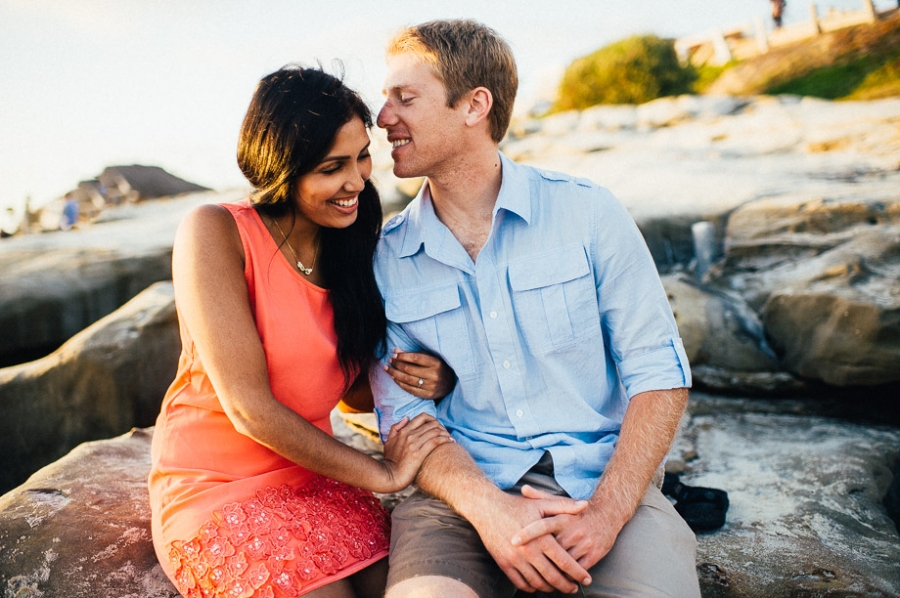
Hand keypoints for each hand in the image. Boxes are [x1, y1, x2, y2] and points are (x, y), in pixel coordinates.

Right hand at [380, 414, 452, 492]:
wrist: (390, 476)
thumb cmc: (390, 461)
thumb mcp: (389, 441)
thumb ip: (396, 428)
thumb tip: (406, 418)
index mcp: (404, 431)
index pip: (422, 417)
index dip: (433, 419)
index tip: (437, 426)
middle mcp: (410, 435)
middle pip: (432, 423)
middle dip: (441, 426)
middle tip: (446, 433)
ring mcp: (414, 444)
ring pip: (435, 431)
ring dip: (445, 433)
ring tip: (450, 438)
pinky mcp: (419, 453)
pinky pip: (435, 441)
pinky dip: (445, 439)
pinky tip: (450, 441)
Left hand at [385, 348, 455, 400]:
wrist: (451, 384)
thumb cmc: (438, 367)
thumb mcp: (430, 358)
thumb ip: (413, 354)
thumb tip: (396, 351)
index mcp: (436, 363)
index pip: (416, 358)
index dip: (403, 356)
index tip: (394, 355)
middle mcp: (433, 375)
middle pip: (409, 369)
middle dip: (396, 364)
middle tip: (389, 361)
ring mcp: (430, 386)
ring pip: (407, 380)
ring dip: (395, 374)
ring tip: (388, 369)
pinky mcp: (427, 395)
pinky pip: (410, 389)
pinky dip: (400, 383)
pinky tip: (394, 378)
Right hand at [472, 492, 591, 593]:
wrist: (486, 508)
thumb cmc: (516, 505)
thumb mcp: (541, 503)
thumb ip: (564, 506)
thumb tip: (586, 505)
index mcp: (541, 538)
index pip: (565, 562)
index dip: (578, 573)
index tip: (587, 579)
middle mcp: (529, 551)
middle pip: (552, 577)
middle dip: (566, 585)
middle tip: (573, 588)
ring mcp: (515, 559)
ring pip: (537, 583)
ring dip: (549, 588)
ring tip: (557, 587)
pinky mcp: (503, 563)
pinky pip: (520, 582)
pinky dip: (531, 588)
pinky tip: (537, 585)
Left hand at [511, 485, 619, 570]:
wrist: (607, 515)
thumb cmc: (578, 511)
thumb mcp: (561, 502)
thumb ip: (541, 497)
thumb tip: (524, 489)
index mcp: (563, 518)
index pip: (542, 525)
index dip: (527, 533)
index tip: (513, 541)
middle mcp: (573, 530)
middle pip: (552, 549)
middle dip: (539, 558)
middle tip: (523, 564)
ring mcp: (584, 543)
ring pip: (564, 563)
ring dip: (553, 571)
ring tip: (540, 577)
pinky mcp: (594, 554)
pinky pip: (578, 570)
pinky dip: (568, 577)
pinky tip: (561, 580)